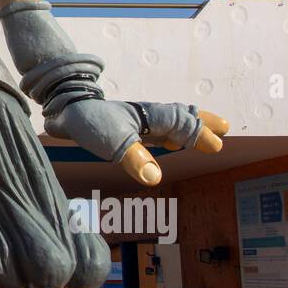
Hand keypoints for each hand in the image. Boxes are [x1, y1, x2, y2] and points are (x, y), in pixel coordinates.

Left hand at [44, 99, 228, 186]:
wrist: (64, 108)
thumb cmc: (89, 121)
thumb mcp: (112, 141)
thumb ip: (135, 159)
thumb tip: (156, 178)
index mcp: (149, 116)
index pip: (181, 123)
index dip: (199, 134)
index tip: (217, 145)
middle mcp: (146, 116)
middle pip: (180, 116)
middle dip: (201, 123)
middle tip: (223, 128)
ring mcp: (135, 121)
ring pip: (168, 122)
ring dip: (187, 127)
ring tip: (202, 135)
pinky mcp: (124, 127)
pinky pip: (154, 128)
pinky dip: (168, 134)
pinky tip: (167, 144)